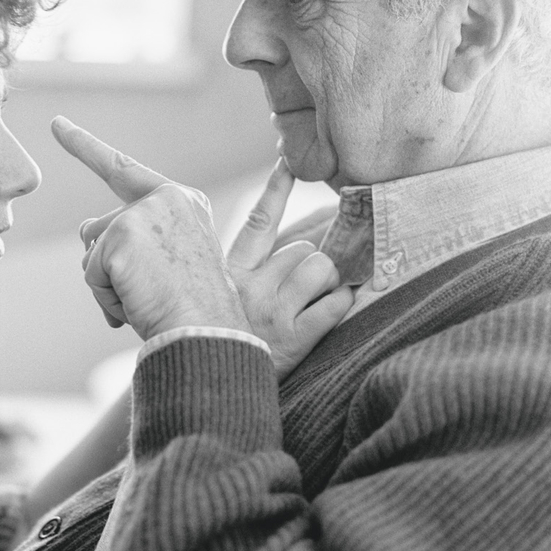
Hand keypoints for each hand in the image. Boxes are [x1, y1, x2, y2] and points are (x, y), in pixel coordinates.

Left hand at [52, 117, 252, 341]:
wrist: (207, 332)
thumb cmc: (191, 309)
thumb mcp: (165, 264)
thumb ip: (128, 239)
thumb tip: (84, 230)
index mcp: (183, 201)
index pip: (124, 170)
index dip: (86, 147)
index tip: (57, 125)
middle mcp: (166, 198)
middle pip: (102, 227)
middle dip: (106, 265)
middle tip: (148, 291)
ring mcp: (143, 213)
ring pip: (94, 250)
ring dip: (109, 283)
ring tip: (147, 298)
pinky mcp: (123, 235)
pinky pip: (91, 272)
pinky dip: (106, 295)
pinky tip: (136, 302)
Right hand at [227, 160, 353, 379]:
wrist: (211, 389)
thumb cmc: (219, 345)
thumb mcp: (213, 303)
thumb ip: (237, 276)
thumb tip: (277, 252)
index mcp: (229, 275)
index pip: (258, 223)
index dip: (276, 189)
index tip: (288, 161)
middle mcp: (249, 287)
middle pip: (302, 250)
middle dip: (310, 268)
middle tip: (299, 293)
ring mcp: (272, 311)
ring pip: (321, 268)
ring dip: (325, 285)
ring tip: (307, 306)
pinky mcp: (294, 338)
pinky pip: (335, 304)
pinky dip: (339, 305)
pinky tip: (327, 315)